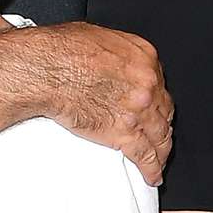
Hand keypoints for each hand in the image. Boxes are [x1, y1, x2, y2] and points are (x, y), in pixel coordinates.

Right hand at [28, 22, 173, 185]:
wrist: (48, 71)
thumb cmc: (63, 51)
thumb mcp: (99, 37)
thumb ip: (118, 53)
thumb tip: (115, 62)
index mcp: (144, 57)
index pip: (159, 83)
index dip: (156, 98)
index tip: (153, 107)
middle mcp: (147, 84)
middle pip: (164, 110)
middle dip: (162, 122)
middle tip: (158, 132)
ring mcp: (139, 111)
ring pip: (160, 135)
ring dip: (162, 150)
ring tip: (160, 160)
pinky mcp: (124, 134)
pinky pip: (145, 156)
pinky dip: (152, 169)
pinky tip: (152, 175)